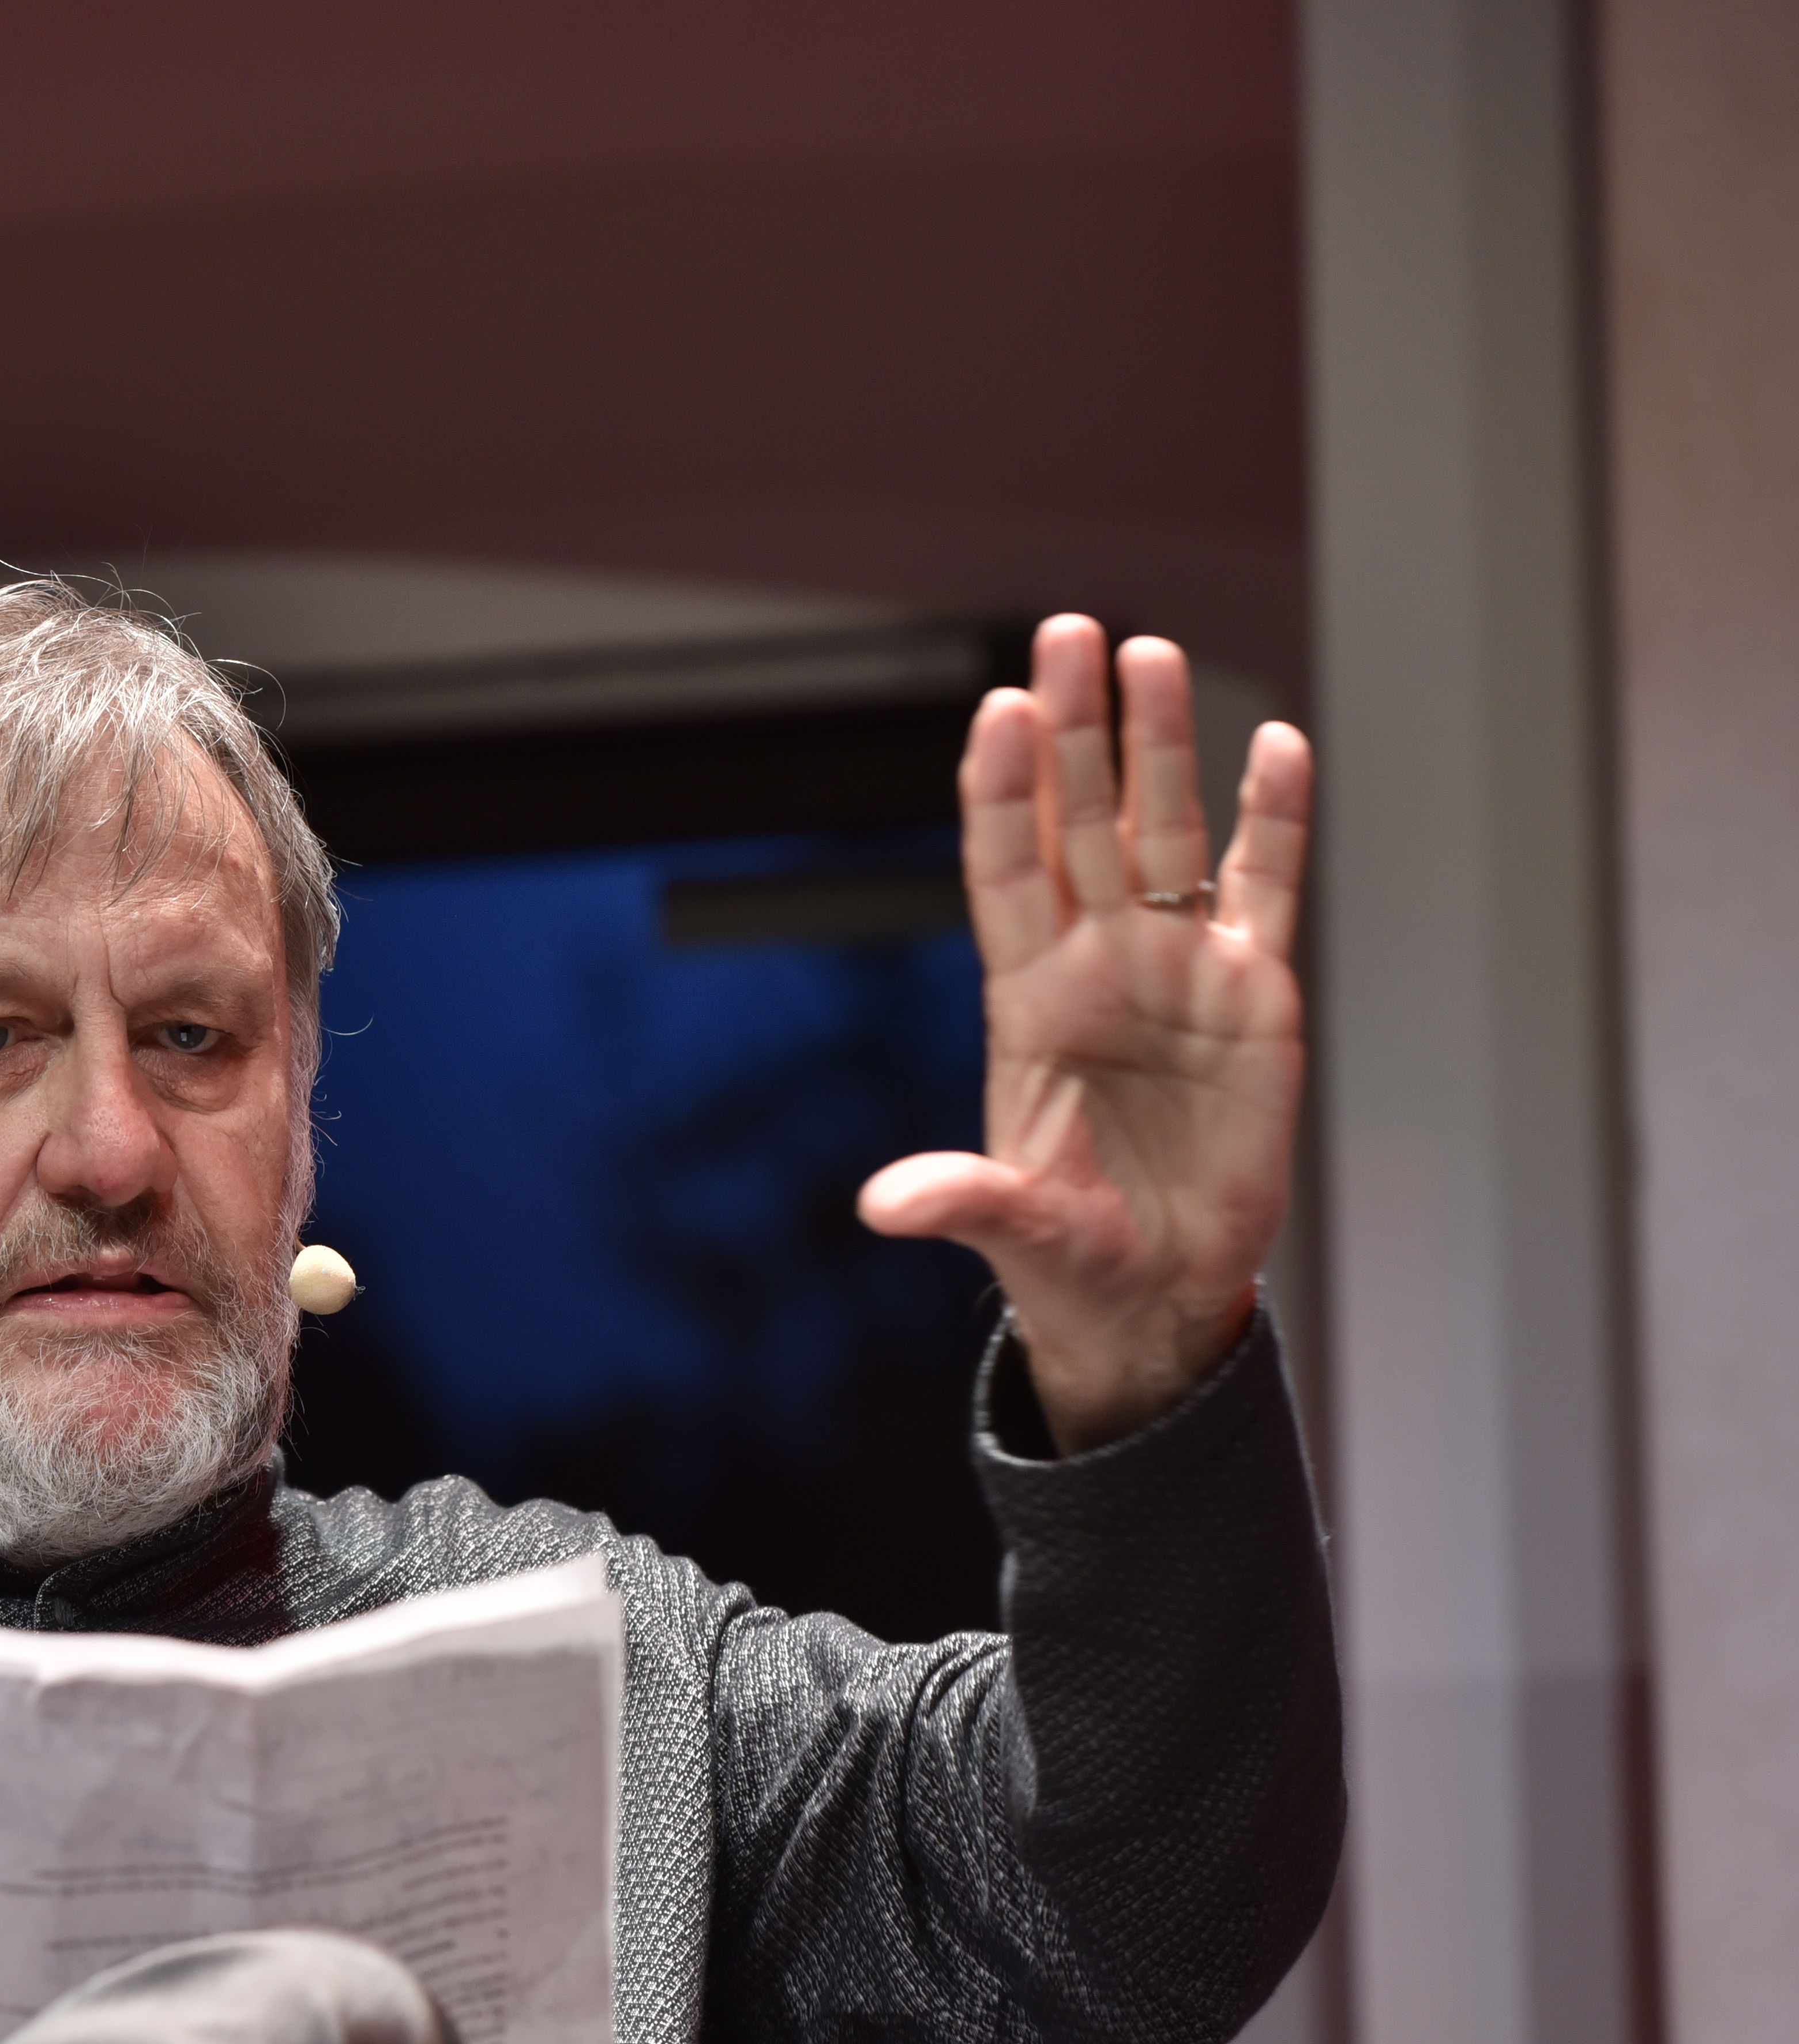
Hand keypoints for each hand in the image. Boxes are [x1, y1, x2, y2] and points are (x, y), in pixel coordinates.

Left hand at [858, 615, 1310, 1451]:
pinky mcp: (1254, 993)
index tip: (995, 710)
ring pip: (1167, 831)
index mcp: (1029, 1001)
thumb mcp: (1013, 1230)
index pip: (1006, 870)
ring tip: (1148, 652)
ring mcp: (1177, 969)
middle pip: (1082, 822)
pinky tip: (1278, 745)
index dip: (1001, 793)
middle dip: (1074, 730)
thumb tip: (882, 1210)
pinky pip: (1264, 888)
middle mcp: (1099, 963)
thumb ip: (959, 1201)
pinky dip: (1274, 818)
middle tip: (1067, 632)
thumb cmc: (1073, 1256)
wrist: (1157, 1294)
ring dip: (1161, 745)